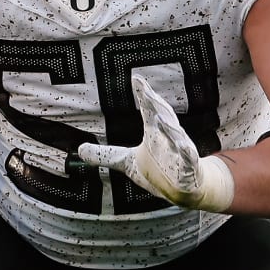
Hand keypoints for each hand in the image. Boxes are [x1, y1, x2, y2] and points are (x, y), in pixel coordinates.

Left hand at [76, 72, 233, 211]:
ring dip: (170, 128)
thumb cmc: (157, 169)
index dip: (143, 94)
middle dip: (156, 105)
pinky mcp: (189, 168)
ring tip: (160, 117)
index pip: (149, 110)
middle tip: (147, 93)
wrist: (183, 189)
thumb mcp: (126, 162)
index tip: (136, 79)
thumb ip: (105, 154)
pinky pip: (189, 159)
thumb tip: (79, 148)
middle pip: (164, 117)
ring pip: (177, 137)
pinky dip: (187, 154)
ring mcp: (180, 152)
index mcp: (155, 132)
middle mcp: (168, 138)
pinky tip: (185, 147)